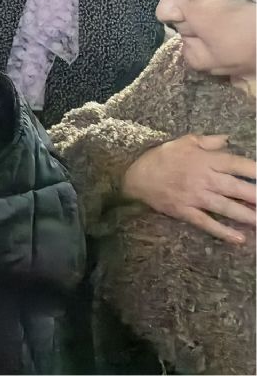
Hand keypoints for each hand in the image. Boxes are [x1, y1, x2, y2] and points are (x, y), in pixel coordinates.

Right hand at [122, 134, 256, 243]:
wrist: (134, 176)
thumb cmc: (160, 157)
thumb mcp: (182, 142)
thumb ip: (207, 141)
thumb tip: (227, 139)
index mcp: (204, 160)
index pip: (235, 164)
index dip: (255, 170)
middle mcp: (203, 178)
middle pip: (235, 187)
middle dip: (254, 195)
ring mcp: (194, 197)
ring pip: (225, 207)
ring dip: (246, 215)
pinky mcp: (185, 211)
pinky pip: (206, 223)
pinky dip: (223, 231)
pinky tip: (239, 239)